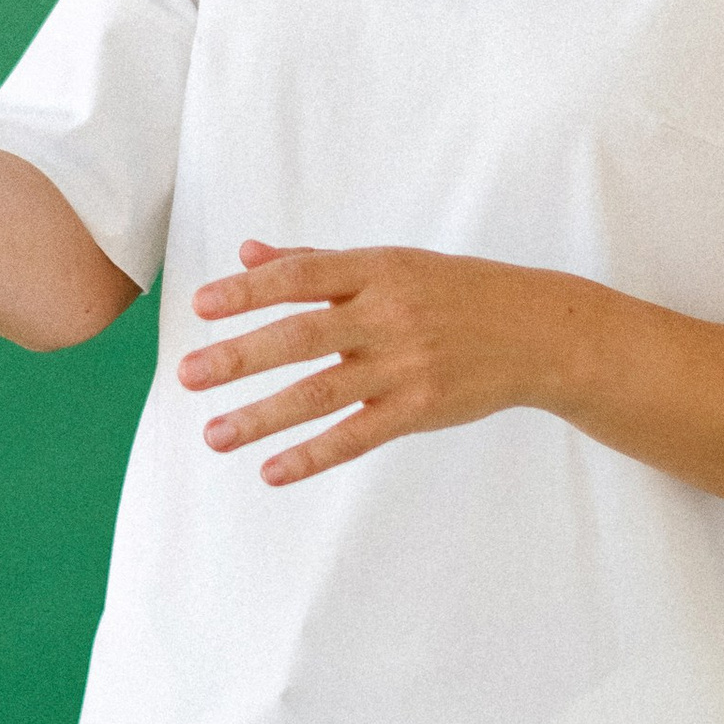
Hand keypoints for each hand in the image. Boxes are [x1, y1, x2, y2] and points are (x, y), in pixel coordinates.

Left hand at [177, 239, 607, 485]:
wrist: (537, 332)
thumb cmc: (455, 292)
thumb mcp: (392, 264)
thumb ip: (316, 263)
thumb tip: (247, 253)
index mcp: (377, 270)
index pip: (301, 277)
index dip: (250, 290)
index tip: (202, 305)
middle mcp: (388, 315)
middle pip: (302, 337)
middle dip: (240, 357)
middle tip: (186, 375)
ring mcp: (404, 366)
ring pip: (321, 393)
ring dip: (262, 417)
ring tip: (214, 435)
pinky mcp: (420, 408)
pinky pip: (357, 435)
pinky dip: (313, 455)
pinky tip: (270, 470)